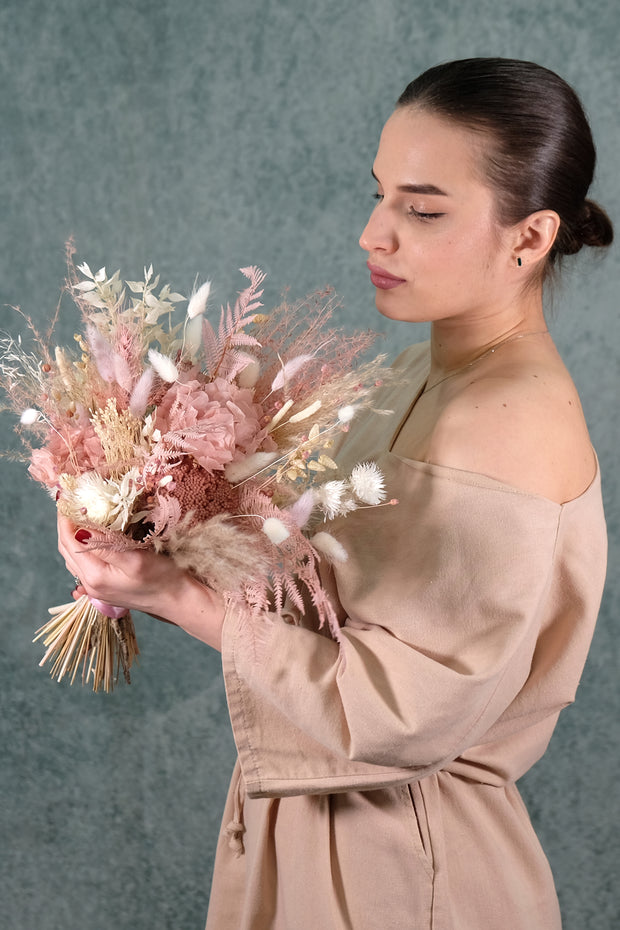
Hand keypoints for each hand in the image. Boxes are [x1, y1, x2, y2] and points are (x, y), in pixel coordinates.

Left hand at [57, 514, 225, 649]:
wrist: (178, 601)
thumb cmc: (163, 579)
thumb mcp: (136, 559)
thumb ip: (106, 546)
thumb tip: (81, 529)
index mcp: (96, 576)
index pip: (69, 542)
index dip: (65, 519)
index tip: (67, 498)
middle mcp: (91, 585)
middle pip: (66, 550)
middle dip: (65, 525)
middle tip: (70, 503)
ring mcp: (97, 588)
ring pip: (73, 557)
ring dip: (71, 535)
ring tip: (77, 515)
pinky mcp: (105, 587)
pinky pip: (84, 564)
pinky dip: (81, 547)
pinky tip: (89, 536)